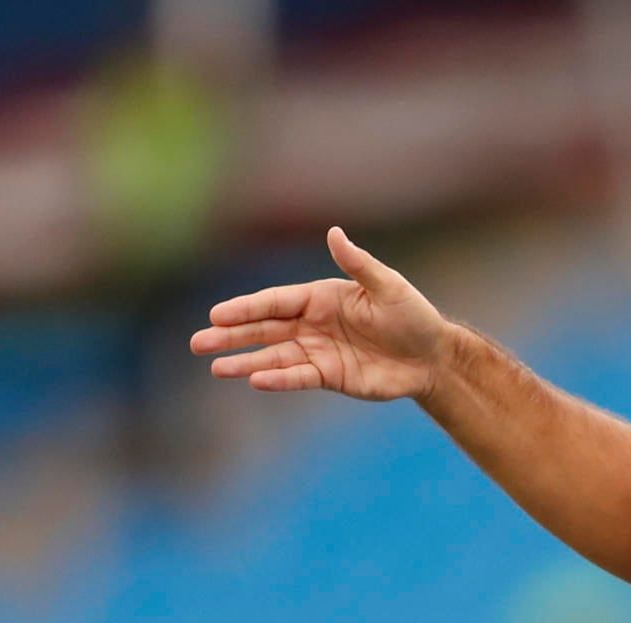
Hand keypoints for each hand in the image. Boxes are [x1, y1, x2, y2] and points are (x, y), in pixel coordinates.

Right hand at [191, 227, 450, 400]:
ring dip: (245, 362)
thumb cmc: (412, 315)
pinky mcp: (329, 376)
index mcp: (320, 297)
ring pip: (274, 357)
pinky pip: (298, 377)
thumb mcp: (388, 287)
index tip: (219, 314)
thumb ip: (358, 264)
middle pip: (264, 330)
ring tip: (215, 368)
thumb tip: (334, 233)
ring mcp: (318, 351)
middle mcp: (312, 324)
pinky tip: (255, 380)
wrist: (432, 356)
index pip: (275, 301)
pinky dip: (278, 379)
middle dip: (231, 336)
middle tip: (198, 343)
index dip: (247, 308)